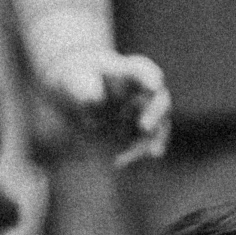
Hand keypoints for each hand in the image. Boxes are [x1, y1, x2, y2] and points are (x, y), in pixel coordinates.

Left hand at [36, 49, 171, 162]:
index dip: (151, 77)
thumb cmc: (79, 79)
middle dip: (156, 113)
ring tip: (152, 155)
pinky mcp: (141, 136)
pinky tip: (119, 162)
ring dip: (156, 140)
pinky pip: (144, 147)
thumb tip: (94, 99)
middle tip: (145, 127)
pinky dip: (136, 155)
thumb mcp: (75, 79)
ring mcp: (146, 115)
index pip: (144, 71)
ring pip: (159, 127)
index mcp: (131, 72)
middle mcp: (145, 93)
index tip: (154, 83)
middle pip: (160, 100)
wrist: (79, 96)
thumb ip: (84, 87)